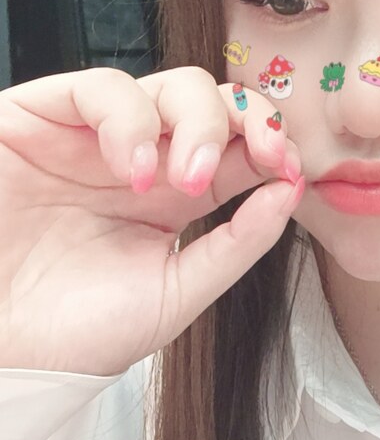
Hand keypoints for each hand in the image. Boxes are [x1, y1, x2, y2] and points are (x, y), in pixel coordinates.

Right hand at [0, 66, 302, 375]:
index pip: (240, 143)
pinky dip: (128, 118)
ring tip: (184, 185)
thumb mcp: (177, 293)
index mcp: (180, 195)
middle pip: (214, 101)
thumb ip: (238, 243)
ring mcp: (95, 137)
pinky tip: (128, 170)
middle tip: (259, 159)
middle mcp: (144, 158)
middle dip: (247, 119)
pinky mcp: (42, 122)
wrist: (5, 355)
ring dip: (197, 122)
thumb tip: (291, 188)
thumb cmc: (79, 331)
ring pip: (169, 85)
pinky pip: (98, 87)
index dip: (273, 141)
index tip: (290, 166)